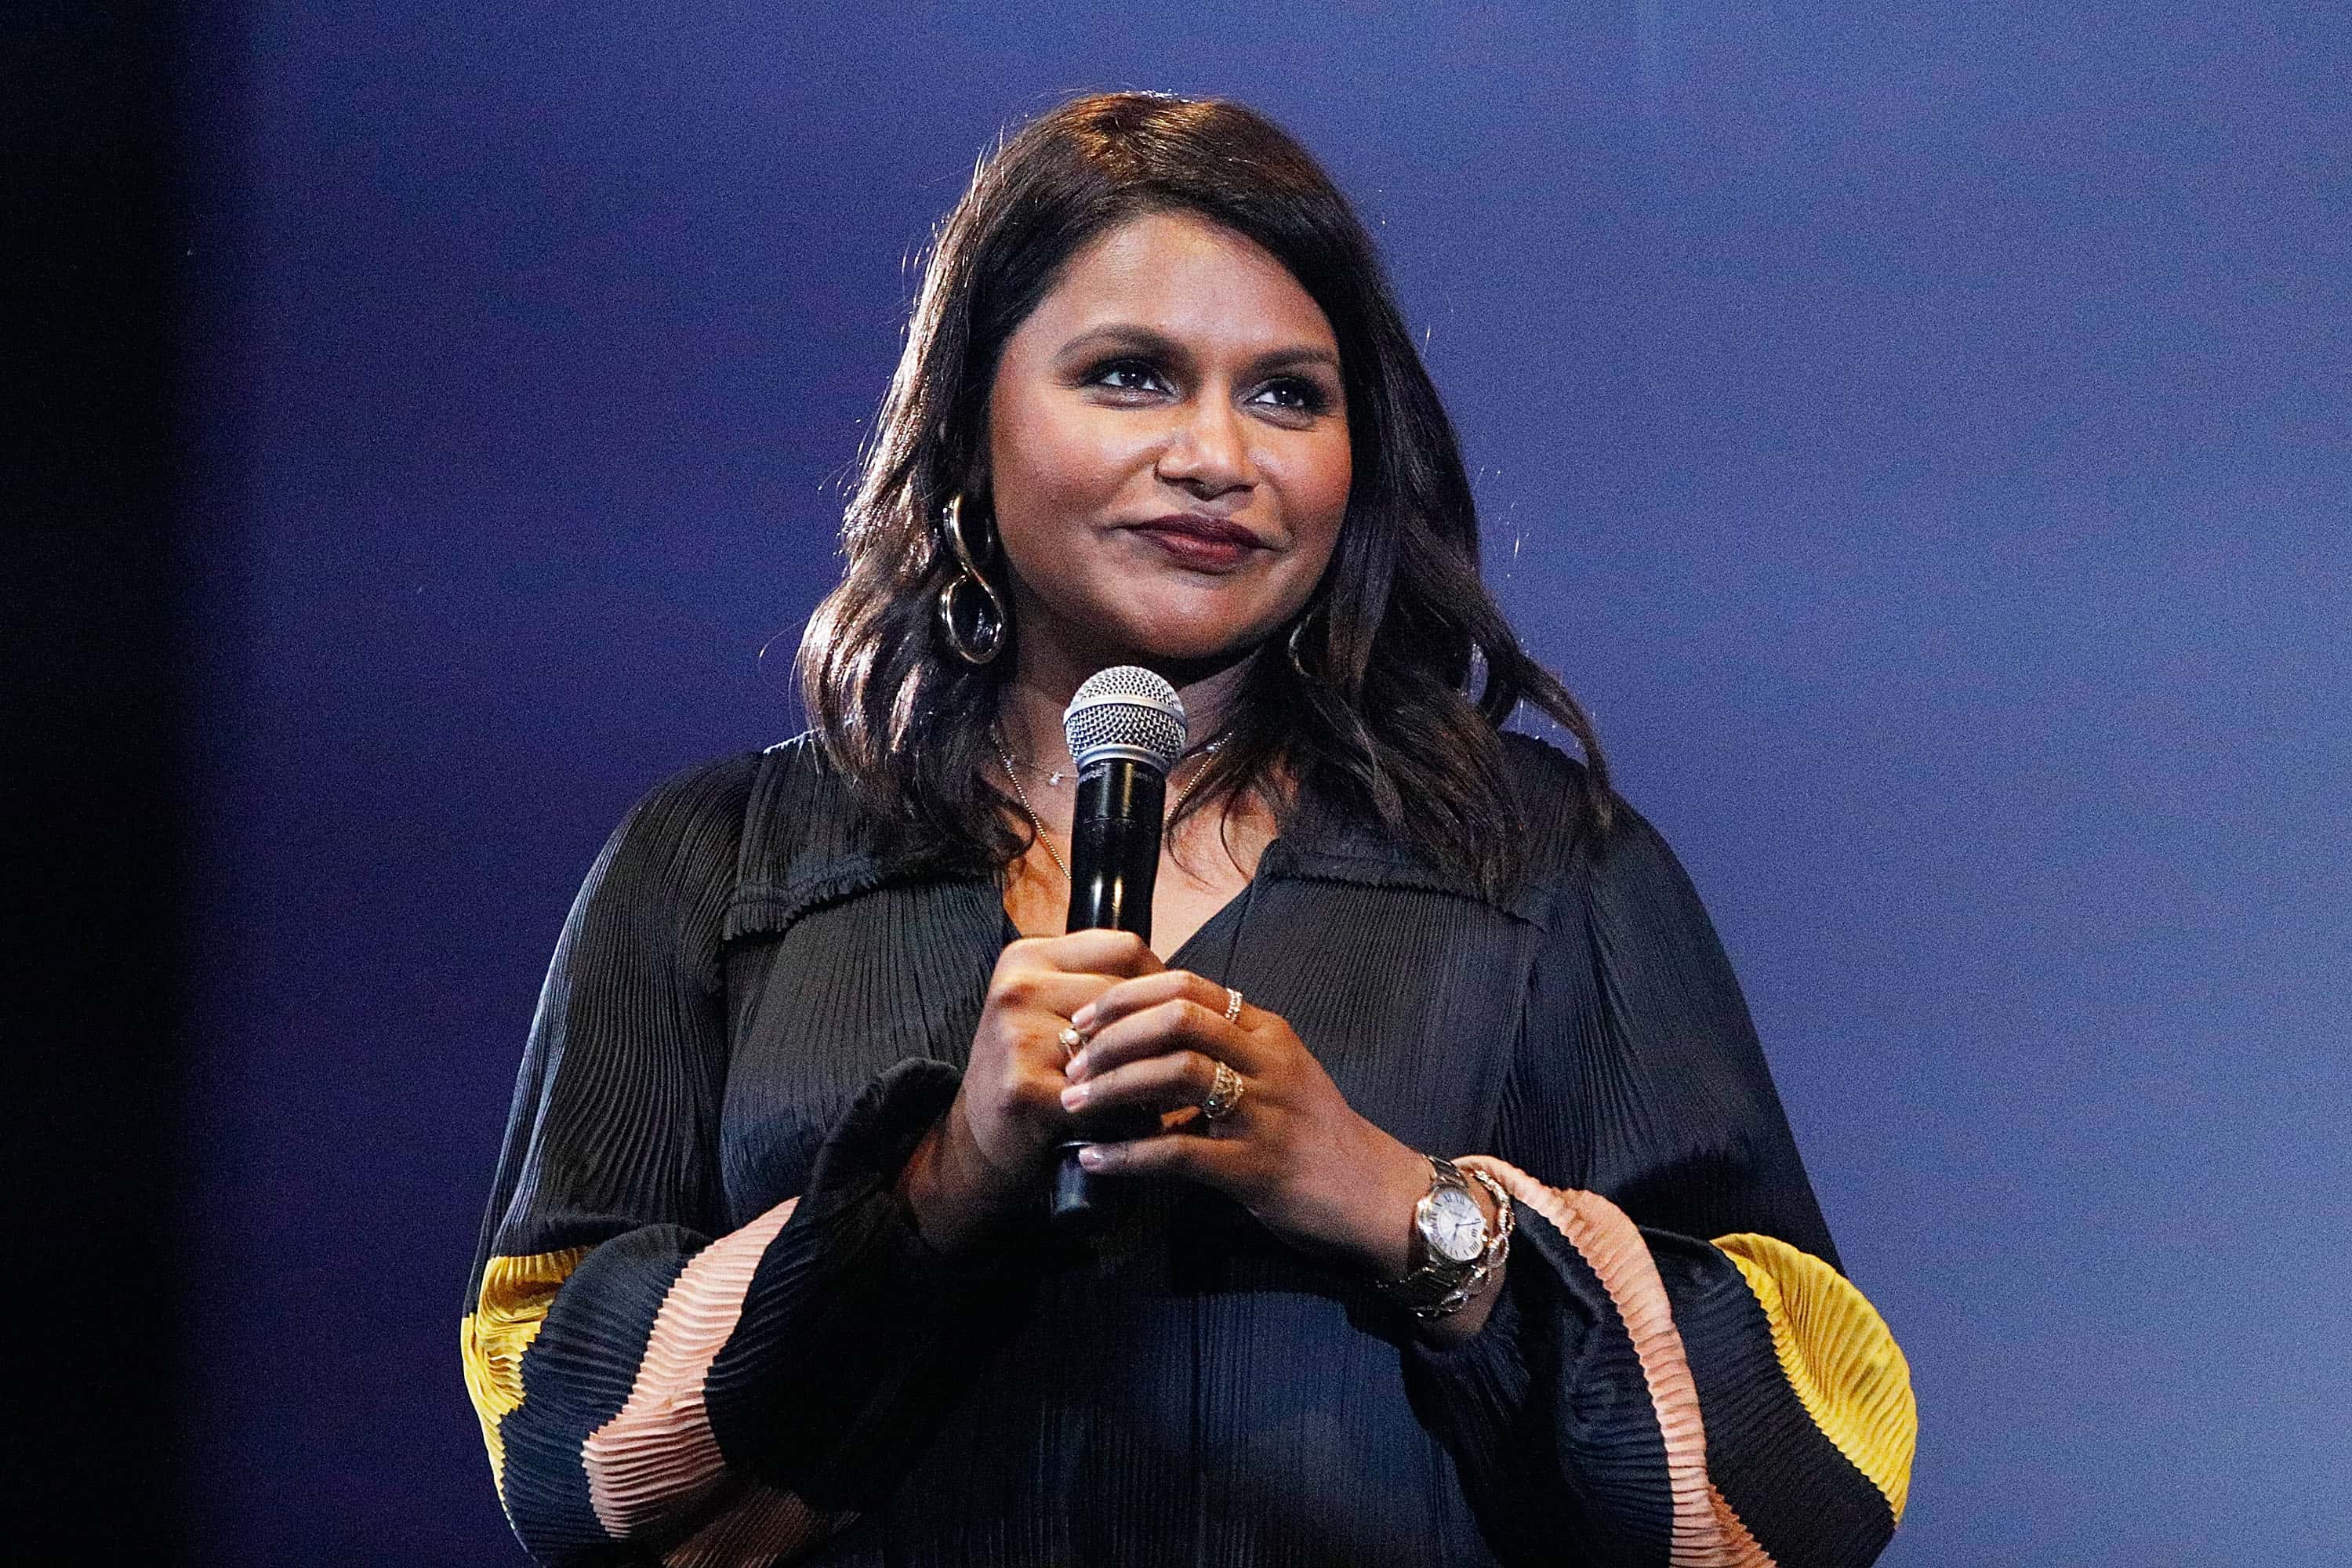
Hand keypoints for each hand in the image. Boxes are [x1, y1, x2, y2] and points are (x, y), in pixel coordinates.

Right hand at [898, 929, 1160, 1252]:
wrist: (975, 1139)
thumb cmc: (1030, 1070)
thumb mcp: (1050, 1009)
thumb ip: (1098, 985)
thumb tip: (1180, 982)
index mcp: (1027, 957)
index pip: (1123, 948)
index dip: (1162, 979)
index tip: (1178, 1011)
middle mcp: (1017, 986)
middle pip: (1125, 995)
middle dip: (1161, 1029)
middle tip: (1187, 1057)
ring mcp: (1016, 1034)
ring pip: (1119, 1044)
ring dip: (1152, 1071)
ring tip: (1172, 1090)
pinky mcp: (1023, 1085)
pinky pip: (1103, 1094)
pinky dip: (1130, 1112)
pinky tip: (1141, 1122)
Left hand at [1057, 970, 1434, 1280]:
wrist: (1377, 1196)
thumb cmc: (1315, 1136)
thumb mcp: (1276, 1076)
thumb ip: (1224, 1052)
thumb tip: (1143, 1040)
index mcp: (1267, 1032)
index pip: (1188, 986)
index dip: (1127, 996)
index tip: (1085, 1019)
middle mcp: (1268, 1061)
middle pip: (1179, 1018)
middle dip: (1113, 1034)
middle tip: (1072, 1061)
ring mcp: (1265, 1112)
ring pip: (1178, 1072)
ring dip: (1114, 1085)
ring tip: (1073, 1104)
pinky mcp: (1258, 1167)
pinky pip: (1180, 1152)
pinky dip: (1129, 1154)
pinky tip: (1094, 1159)